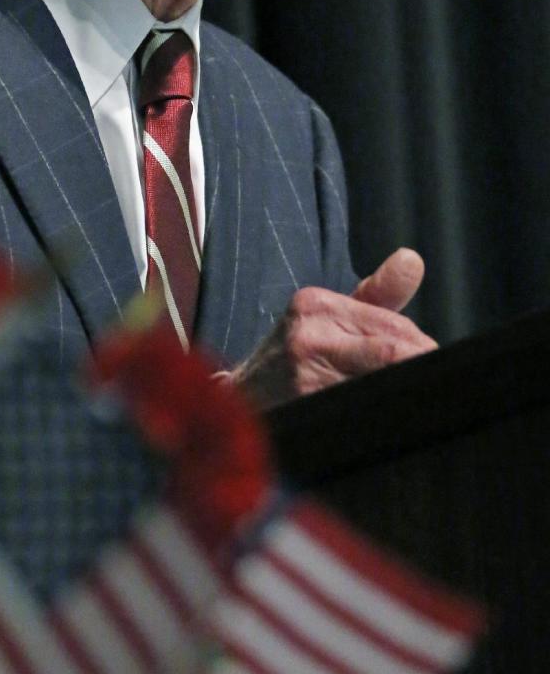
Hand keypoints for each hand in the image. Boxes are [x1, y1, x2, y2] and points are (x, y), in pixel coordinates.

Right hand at [230, 248, 437, 410]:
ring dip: (397, 393)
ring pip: (380, 384)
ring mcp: (305, 377)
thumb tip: (412, 259)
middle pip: (391, 354)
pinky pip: (362, 412)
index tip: (431, 359)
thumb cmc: (296, 354)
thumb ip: (377, 294)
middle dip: (415, 369)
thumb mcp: (328, 316)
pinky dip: (377, 413)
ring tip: (399, 397)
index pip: (392, 325)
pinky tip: (374, 414)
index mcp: (315, 305)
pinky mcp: (306, 410)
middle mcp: (308, 337)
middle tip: (426, 383)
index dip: (420, 347)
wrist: (243, 397)